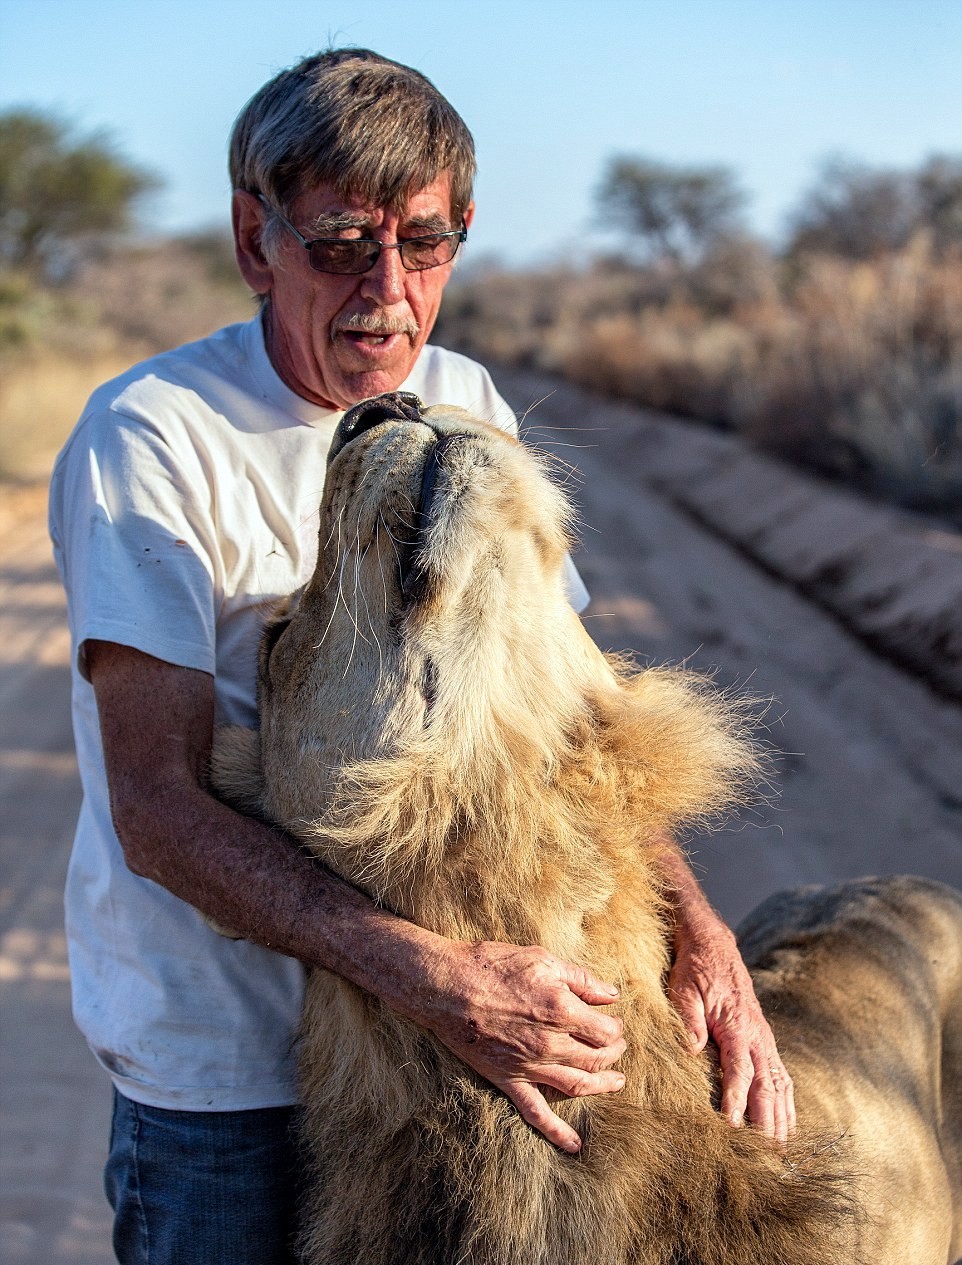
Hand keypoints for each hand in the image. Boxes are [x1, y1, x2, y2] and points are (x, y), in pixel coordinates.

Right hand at [416, 939, 626, 1152]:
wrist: (445, 985)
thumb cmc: (493, 965)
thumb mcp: (542, 960)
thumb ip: (581, 979)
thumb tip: (612, 995)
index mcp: (561, 1010)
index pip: (606, 1031)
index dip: (616, 1029)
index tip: (614, 1024)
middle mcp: (550, 1043)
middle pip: (596, 1059)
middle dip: (613, 1054)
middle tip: (617, 1047)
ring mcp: (529, 1065)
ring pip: (577, 1086)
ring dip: (601, 1086)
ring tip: (615, 1082)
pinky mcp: (508, 1079)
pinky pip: (536, 1112)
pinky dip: (557, 1132)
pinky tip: (574, 1145)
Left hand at [668, 919, 795, 1141]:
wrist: (712, 943)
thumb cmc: (695, 967)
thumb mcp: (684, 988)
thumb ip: (689, 1020)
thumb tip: (693, 1051)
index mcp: (737, 1026)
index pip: (740, 1071)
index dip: (737, 1100)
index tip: (732, 1126)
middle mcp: (757, 1035)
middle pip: (768, 1085)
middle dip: (768, 1121)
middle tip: (767, 1155)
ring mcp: (764, 1037)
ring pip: (780, 1083)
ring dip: (782, 1116)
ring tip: (783, 1149)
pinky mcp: (764, 1038)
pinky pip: (782, 1074)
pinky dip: (787, 1099)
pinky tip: (787, 1120)